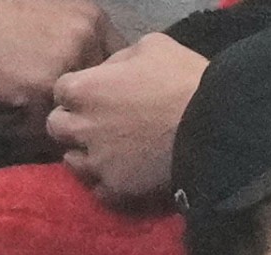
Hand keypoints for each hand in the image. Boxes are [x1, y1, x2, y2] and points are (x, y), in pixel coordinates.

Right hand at [0, 0, 124, 152]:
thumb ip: (75, 44)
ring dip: (44, 128)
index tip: (75, 107)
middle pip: (97, 101)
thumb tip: (93, 91)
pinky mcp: (40, 87)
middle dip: (73, 116)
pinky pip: (41, 129)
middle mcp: (87, 38)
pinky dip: (17, 131)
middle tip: (41, 120)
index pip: (115, 73)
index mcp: (92, 20)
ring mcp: (66, 63)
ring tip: (15, 118)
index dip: (96, 96)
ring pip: (71, 117)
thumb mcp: (49, 17)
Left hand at [48, 33, 205, 205]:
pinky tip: (123, 173)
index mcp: (84, 89)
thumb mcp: (150, 47)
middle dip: (72, 123)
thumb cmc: (182, 80)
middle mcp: (81, 128)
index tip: (97, 94)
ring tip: (109, 151)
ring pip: (71, 162)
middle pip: (57, 128)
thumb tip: (109, 72)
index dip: (79, 91)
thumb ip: (117, 59)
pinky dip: (107, 181)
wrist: (213, 128)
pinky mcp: (114, 191)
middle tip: (97, 123)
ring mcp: (95, 163)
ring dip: (85, 154)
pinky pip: (97, 189)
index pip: (60, 90)